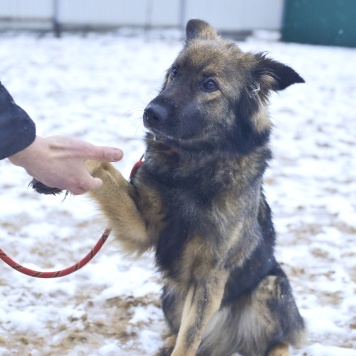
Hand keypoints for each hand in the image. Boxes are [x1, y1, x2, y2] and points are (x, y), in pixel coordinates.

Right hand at [9, 135, 123, 194]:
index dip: (97, 183)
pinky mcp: (41, 177)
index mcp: (79, 180)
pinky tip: (55, 168)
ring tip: (72, 175)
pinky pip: (52, 179)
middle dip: (85, 187)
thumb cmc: (60, 151)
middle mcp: (66, 184)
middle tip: (88, 182)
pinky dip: (58, 176)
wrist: (30, 152)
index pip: (92, 185)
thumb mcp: (86, 149)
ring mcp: (52, 182)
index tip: (99, 181)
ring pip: (64, 185)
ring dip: (71, 182)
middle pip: (78, 190)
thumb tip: (121, 154)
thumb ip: (103, 153)